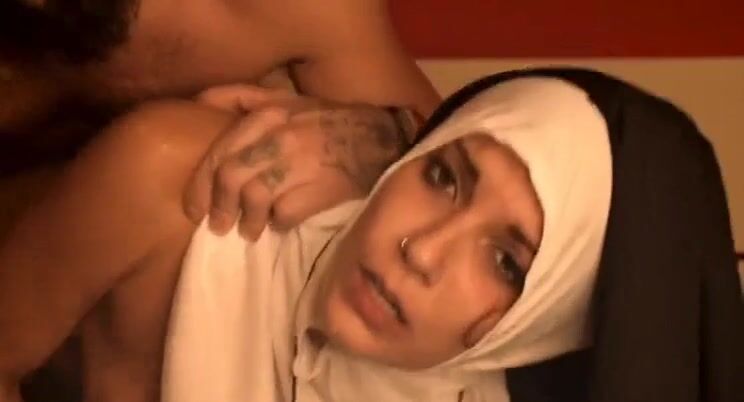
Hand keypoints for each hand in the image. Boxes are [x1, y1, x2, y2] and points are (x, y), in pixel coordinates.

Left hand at [184, 84, 417, 239]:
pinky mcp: (321, 190)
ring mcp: (302, 165)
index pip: (221, 151)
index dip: (201, 183)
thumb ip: (241, 97)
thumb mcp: (285, 99)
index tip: (194, 206)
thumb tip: (198, 102)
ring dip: (248, 221)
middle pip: (231, 176)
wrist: (380, 137)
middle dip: (218, 206)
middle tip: (218, 225)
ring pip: (255, 198)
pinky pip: (285, 214)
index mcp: (269, 114)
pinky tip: (280, 224)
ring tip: (248, 231)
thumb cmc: (326, 120)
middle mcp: (282, 137)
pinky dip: (278, 224)